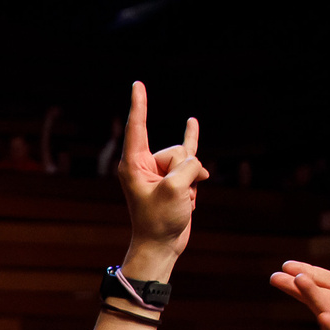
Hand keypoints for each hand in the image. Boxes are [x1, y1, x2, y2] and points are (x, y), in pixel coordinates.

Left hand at [117, 80, 207, 267]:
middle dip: (184, 170)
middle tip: (173, 195)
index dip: (139, 104)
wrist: (162, 245)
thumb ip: (188, 167)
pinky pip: (188, 156)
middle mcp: (144, 164)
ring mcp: (160, 171)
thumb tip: (197, 166)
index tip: (137, 83)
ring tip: (182, 201)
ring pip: (187, 160)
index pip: (137, 127)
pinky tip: (192, 122)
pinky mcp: (174, 177)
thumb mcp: (175, 190)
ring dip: (192, 181)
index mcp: (133, 164)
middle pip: (175, 151)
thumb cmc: (159, 221)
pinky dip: (192, 141)